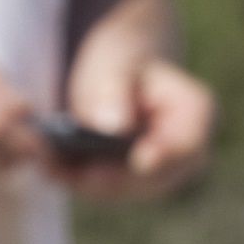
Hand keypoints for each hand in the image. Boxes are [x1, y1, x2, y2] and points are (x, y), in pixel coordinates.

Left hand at [57, 0, 217, 201]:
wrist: (113, 67)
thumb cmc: (122, 54)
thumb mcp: (117, 60)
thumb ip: (115, 88)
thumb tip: (114, 125)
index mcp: (195, 115)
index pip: (187, 143)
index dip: (166, 154)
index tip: (139, 160)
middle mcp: (184, 155)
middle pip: (152, 178)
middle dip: (109, 177)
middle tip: (69, 167)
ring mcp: (158, 174)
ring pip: (125, 190)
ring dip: (86, 183)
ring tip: (49, 165)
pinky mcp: (129, 183)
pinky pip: (104, 190)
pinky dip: (76, 180)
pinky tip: (49, 167)